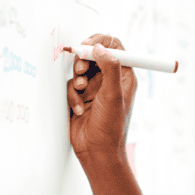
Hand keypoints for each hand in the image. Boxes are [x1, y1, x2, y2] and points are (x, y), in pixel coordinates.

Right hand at [67, 34, 137, 161]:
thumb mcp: (113, 95)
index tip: (88, 46)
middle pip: (93, 55)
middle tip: (81, 71)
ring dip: (77, 81)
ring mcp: (95, 89)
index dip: (100, 42)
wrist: (96, 152)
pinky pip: (71, 86)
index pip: (114, 46)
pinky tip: (79, 109)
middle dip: (84, 61)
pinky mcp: (81, 98)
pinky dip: (72, 96)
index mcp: (124, 76)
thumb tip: (100, 48)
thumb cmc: (110, 128)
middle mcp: (110, 80)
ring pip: (79, 70)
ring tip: (82, 93)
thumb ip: (109, 68)